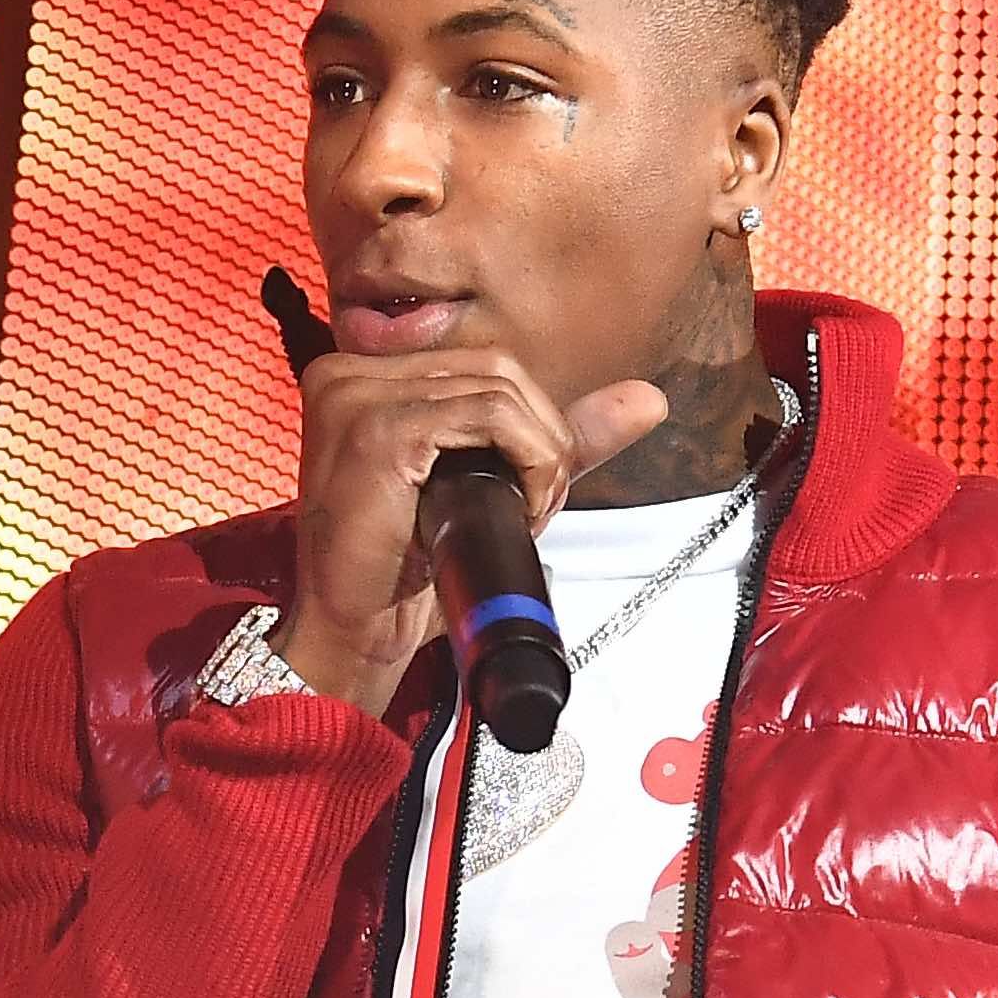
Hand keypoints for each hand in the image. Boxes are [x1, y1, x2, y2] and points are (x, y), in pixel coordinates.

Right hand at [272, 344, 666, 713]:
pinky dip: (528, 459)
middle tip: (536, 506)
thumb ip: (555, 438)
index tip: (531, 490)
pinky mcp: (376, 429)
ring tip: (525, 513)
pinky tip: (519, 508)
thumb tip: (648, 400)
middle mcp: (348, 372)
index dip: (529, 422)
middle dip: (542, 437)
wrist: (351, 633)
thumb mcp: (487, 488)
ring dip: (540, 455)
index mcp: (364, 375)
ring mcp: (356, 396)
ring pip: (499, 389)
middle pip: (496, 369)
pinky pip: (488, 415)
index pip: (482, 364)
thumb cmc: (403, 569)